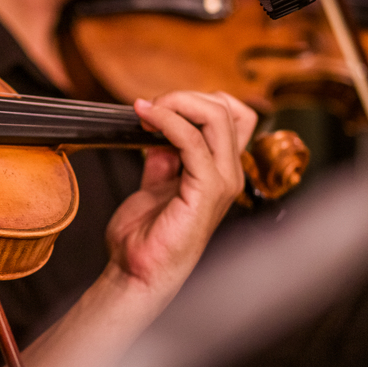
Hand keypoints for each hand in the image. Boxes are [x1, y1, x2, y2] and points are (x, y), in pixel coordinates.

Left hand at [105, 91, 256, 300]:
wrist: (137, 270)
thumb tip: (156, 136)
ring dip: (177, 103)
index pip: (230, 116)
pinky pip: (193, 141)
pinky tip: (146, 119)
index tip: (156, 108)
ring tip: (147, 111)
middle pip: (228, 109)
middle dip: (184, 97)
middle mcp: (227, 174)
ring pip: (218, 116)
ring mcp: (221, 182)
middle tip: (149, 106)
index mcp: (218, 171)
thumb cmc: (146, 237)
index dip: (195, 101)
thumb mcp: (154, 186)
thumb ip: (162, 160)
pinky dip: (167, 121)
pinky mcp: (206, 191)